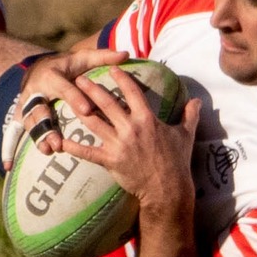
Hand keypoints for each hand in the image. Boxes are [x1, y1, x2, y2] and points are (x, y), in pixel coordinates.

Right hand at [0, 47, 121, 169]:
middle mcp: (36, 91)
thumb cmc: (68, 65)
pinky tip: (14, 163)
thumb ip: (104, 56)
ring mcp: (26, 105)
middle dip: (47, 125)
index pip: (64, 88)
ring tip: (48, 150)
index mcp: (52, 76)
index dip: (75, 98)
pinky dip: (12, 147)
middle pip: (39, 109)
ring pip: (29, 123)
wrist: (40, 69)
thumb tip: (126, 54)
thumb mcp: (83, 58)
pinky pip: (16, 132)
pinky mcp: (21, 115)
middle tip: (58, 141)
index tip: (87, 109)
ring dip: (37, 138)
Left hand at [66, 69, 203, 211]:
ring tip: (69, 99)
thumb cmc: (177, 161)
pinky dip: (73, 146)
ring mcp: (119, 144)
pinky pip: (88, 152)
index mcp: (147, 119)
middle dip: (92, 88)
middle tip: (79, 78)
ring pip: (95, 122)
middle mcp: (131, 128)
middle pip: (107, 103)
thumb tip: (197, 101)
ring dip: (80, 110)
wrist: (167, 188)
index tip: (112, 68)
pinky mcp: (110, 160)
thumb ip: (190, 115)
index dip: (122, 78)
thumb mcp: (186, 135)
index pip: (132, 92)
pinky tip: (60, 140)